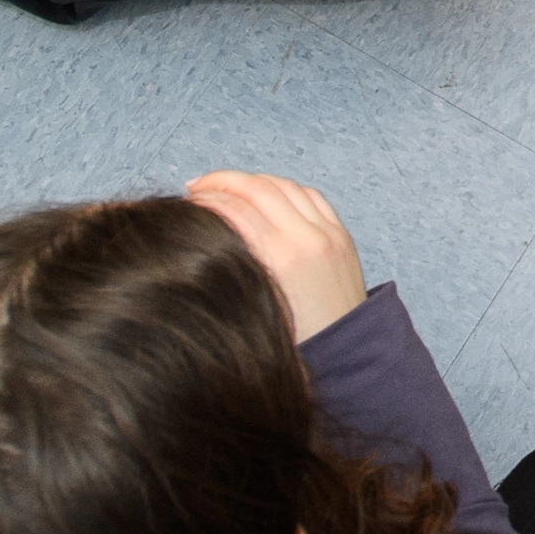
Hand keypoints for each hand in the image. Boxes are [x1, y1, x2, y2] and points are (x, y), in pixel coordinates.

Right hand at [186, 171, 367, 341]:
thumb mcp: (255, 304)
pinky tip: (267, 193)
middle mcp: (306, 239)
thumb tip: (207, 228)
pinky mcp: (341, 235)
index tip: (187, 199)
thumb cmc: (296, 341)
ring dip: (252, 180)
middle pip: (258, 188)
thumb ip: (236, 262)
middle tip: (197, 186)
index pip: (235, 208)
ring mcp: (328, 233)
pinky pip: (311, 196)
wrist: (347, 353)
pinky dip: (284, 188)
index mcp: (281, 258)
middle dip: (223, 180)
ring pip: (285, 186)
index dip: (206, 198)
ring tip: (227, 186)